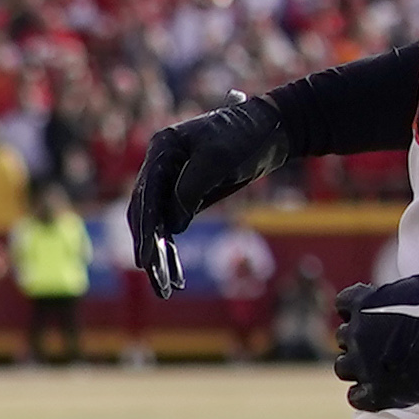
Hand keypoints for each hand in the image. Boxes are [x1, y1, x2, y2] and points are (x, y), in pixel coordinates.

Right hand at [129, 93, 285, 289]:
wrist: (273, 129)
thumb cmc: (245, 136)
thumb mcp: (217, 160)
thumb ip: (189, 191)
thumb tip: (173, 227)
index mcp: (162, 149)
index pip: (147, 193)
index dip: (146, 228)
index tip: (145, 257)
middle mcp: (161, 166)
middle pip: (145, 213)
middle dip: (149, 248)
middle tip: (155, 278)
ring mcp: (172, 181)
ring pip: (158, 225)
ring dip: (160, 257)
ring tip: (166, 289)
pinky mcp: (187, 195)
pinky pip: (173, 227)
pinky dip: (173, 252)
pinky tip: (176, 277)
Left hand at [331, 271, 418, 412]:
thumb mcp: (415, 284)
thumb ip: (389, 293)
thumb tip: (382, 298)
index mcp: (364, 304)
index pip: (343, 304)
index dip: (357, 310)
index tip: (371, 315)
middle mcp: (358, 334)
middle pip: (343, 337)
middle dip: (359, 338)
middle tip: (382, 343)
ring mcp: (366, 365)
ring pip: (343, 367)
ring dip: (356, 366)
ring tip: (378, 366)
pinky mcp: (380, 392)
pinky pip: (356, 397)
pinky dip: (364, 393)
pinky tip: (380, 388)